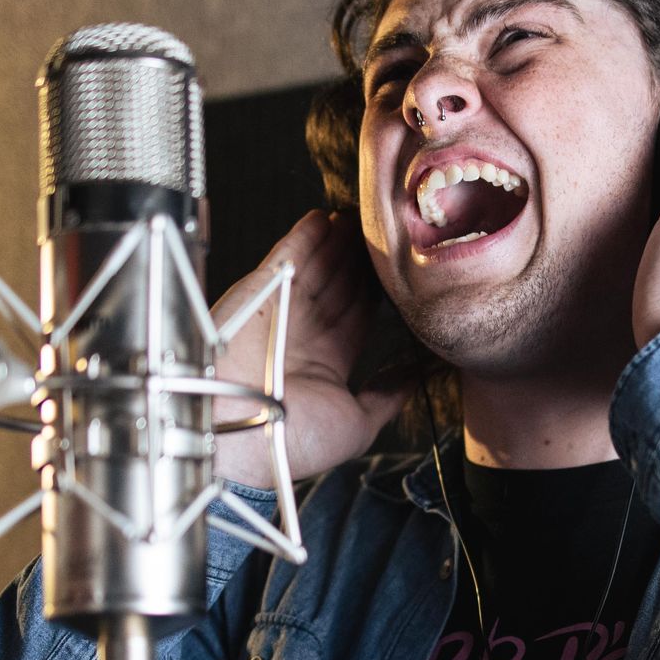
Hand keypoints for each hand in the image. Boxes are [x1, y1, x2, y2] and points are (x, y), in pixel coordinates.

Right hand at [210, 210, 408, 489]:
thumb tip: (420, 377)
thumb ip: (389, 395)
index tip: (397, 272)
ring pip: (316, 266)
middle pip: (339, 284)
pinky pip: (286, 256)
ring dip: (337, 242)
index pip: (356, 314)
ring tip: (361, 217)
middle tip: (382, 233)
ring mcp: (281, 310)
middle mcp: (303, 333)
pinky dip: (304, 236)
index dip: (375, 291)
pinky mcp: (260, 292)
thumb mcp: (358, 425)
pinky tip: (324, 218)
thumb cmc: (292, 442)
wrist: (240, 437)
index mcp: (325, 361)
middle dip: (358, 260)